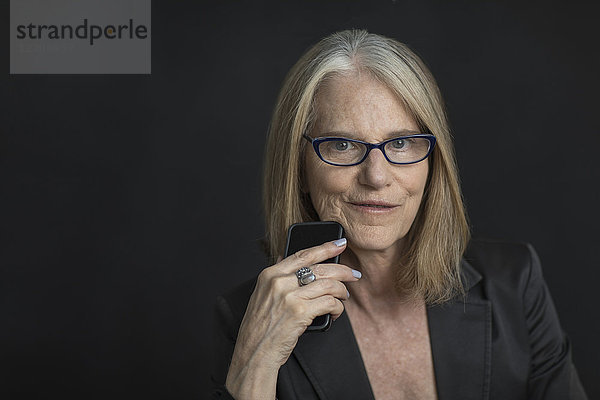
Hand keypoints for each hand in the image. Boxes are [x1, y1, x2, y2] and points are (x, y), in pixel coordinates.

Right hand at [225, 238, 360, 398]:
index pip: (303, 254)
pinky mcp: (300, 312)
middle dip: (343, 270)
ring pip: (329, 284)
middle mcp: (279, 282)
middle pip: (320, 268)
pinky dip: (338, 308)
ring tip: (345, 296)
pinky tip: (337, 312)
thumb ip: (275, 275)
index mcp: (270, 274)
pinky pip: (330, 303)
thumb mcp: (261, 294)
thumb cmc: (260, 327)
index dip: (325, 247)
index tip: (340, 244)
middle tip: (354, 274)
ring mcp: (290, 296)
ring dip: (342, 291)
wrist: (254, 351)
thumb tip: (283, 256)